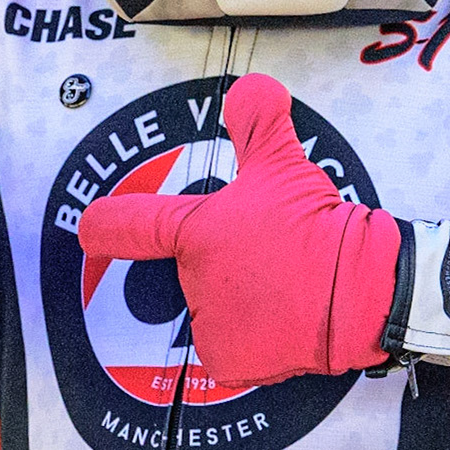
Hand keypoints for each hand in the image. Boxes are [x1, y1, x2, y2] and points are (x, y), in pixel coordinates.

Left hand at [78, 73, 398, 386]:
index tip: (91, 227)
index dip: (108, 225)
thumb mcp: (284, 164)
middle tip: (270, 251)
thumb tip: (255, 87)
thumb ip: (258, 122)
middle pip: (195, 272)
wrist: (358, 291)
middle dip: (226, 264)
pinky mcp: (230, 362)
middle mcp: (194, 282)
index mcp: (195, 231)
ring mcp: (211, 325)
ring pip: (216, 310)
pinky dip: (257, 338)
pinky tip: (286, 316)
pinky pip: (233, 348)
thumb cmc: (318, 230)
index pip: (137, 226)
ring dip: (243, 300)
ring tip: (285, 283)